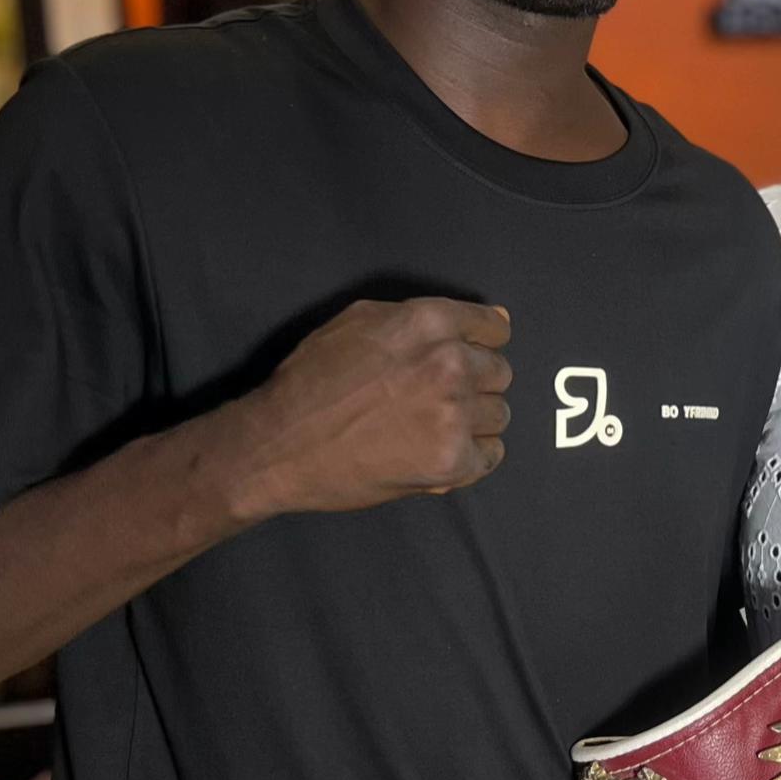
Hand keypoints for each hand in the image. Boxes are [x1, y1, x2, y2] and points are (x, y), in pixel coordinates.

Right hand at [225, 297, 512, 519]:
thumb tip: (496, 321)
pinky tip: (437, 453)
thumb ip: (426, 318)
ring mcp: (454, 415)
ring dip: (472, 422)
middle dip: (474, 384)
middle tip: (433, 399)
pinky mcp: (452, 461)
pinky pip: (491, 455)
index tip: (464, 359)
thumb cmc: (313, 379)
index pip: (495, 328)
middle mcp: (450, 364)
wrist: (279, 445)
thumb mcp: (359, 321)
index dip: (480, 345)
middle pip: (500, 372)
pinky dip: (470, 458)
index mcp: (430, 323)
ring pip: (498, 414)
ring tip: (429, 428)